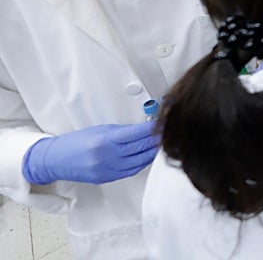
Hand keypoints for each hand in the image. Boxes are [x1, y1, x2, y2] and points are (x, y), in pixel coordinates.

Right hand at [22, 122, 159, 185]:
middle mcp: (107, 156)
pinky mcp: (107, 179)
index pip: (137, 134)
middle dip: (157, 140)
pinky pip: (130, 171)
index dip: (154, 129)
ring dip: (152, 153)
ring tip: (162, 144)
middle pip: (141, 148)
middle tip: (169, 132)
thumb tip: (145, 130)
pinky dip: (142, 163)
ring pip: (139, 162)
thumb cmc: (77, 141)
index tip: (165, 123)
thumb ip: (123, 131)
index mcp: (106, 140)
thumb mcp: (101, 130)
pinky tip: (148, 156)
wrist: (55, 160)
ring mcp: (107, 170)